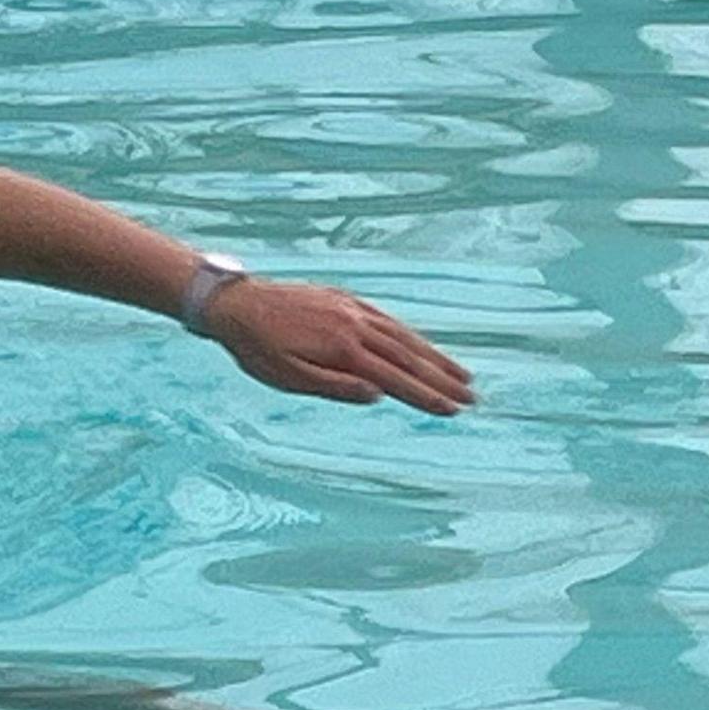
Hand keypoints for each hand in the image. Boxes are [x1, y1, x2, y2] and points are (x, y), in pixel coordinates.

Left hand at [202, 280, 475, 415]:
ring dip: (434, 356)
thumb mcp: (288, 377)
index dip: (426, 395)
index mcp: (341, 349)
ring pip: (403, 335)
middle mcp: (354, 325)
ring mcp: (352, 309)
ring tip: (462, 374)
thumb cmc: (257, 348)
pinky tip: (423, 346)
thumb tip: (377, 395)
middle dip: (442, 378)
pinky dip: (410, 334)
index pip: (394, 378)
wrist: (236, 302)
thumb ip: (335, 386)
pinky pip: (387, 319)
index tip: (453, 409)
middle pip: (407, 356)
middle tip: (472, 397)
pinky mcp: (346, 299)